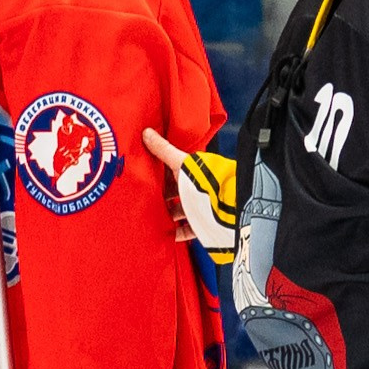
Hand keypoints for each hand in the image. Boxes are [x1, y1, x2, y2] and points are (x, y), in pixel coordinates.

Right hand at [142, 127, 194, 242]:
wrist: (224, 205)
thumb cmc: (203, 181)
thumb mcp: (179, 164)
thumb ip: (163, 150)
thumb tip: (146, 132)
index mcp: (190, 174)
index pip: (172, 174)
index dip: (159, 177)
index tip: (144, 179)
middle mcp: (194, 191)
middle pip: (175, 195)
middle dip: (161, 199)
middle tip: (144, 201)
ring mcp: (198, 208)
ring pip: (180, 212)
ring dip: (168, 217)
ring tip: (152, 219)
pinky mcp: (201, 224)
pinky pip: (187, 230)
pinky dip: (177, 233)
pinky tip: (167, 235)